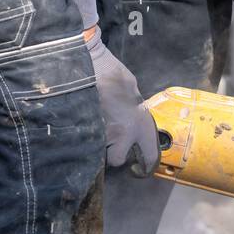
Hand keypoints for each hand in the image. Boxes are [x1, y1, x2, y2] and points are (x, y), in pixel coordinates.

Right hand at [86, 29, 158, 176]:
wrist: (88, 65)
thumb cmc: (111, 73)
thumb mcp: (132, 88)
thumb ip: (135, 109)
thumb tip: (134, 118)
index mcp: (141, 122)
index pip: (150, 154)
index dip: (146, 165)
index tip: (140, 169)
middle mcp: (124, 133)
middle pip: (117, 160)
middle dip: (112, 155)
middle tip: (109, 143)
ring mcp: (103, 134)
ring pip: (100, 154)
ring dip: (97, 146)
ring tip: (94, 130)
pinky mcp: (86, 132)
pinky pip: (86, 145)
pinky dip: (84, 140)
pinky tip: (83, 128)